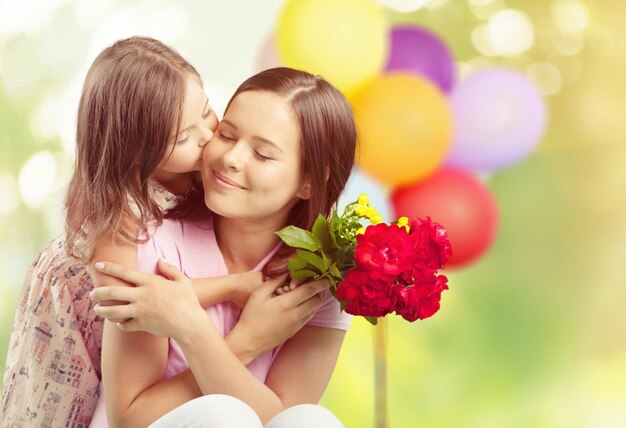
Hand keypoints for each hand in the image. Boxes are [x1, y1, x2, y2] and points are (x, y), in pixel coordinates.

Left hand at [91, 259, 207, 338]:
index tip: (98, 265)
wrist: (189, 323)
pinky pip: (124, 325)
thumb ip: (170, 269)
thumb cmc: (188, 301)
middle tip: (91, 293)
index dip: (109, 267)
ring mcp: (140, 311)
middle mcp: (142, 295)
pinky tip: (118, 323)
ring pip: (112, 310)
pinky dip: (119, 324)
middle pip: (111, 292)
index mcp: (150, 282)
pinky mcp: (141, 324)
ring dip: (101, 310)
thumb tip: (160, 260)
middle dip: (97, 292)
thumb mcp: (182, 281)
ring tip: (97, 309)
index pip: (124, 272)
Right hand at [229, 277, 331, 359]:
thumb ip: (274, 281)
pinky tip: (297, 306)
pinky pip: (307, 318)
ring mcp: (296, 325)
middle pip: (316, 301)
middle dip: (318, 292)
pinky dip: (307, 310)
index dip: (321, 283)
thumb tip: (287, 272)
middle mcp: (295, 315)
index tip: (328, 278)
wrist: (248, 342)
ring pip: (313, 310)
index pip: (310, 290)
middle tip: (311, 285)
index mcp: (287, 304)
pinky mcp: (294, 332)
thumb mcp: (259, 294)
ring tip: (303, 295)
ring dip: (312, 301)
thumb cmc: (250, 316)